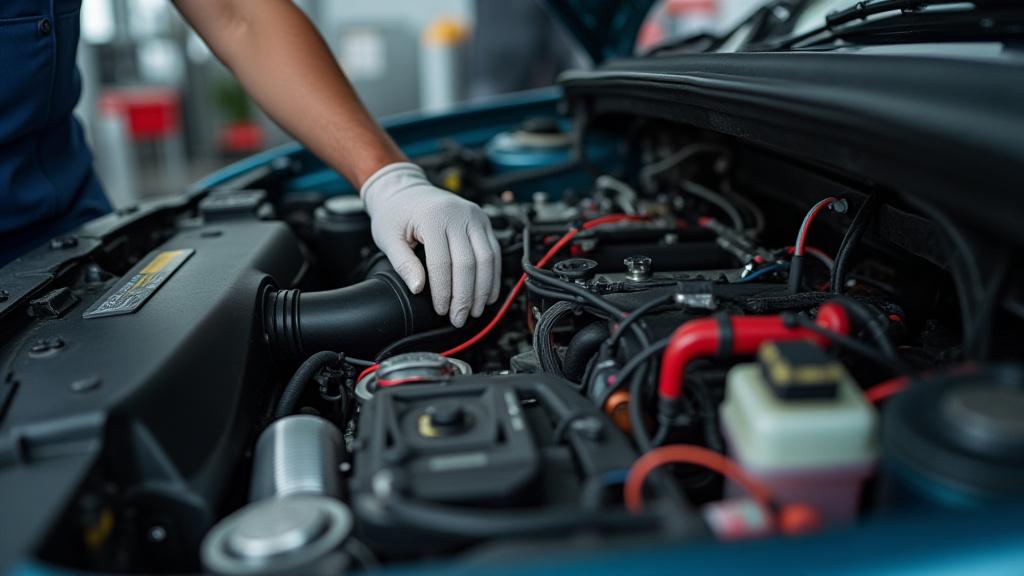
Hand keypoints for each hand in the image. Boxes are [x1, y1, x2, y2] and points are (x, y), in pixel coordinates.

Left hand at [362, 162, 500, 326]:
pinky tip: (487, 294)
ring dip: (483, 289)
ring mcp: (474, 216)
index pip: (442, 263)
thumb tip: (418, 288)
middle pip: (469, 263)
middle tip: (459, 318)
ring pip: (487, 259)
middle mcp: (458, 214)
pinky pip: (493, 252)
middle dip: (465, 296)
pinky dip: (492, 276)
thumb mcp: (388, 237)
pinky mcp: (483, 221)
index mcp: (433, 217)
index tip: (441, 310)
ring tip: (475, 310)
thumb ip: (403, 264)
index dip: (443, 291)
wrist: (406, 189)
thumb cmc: (395, 212)